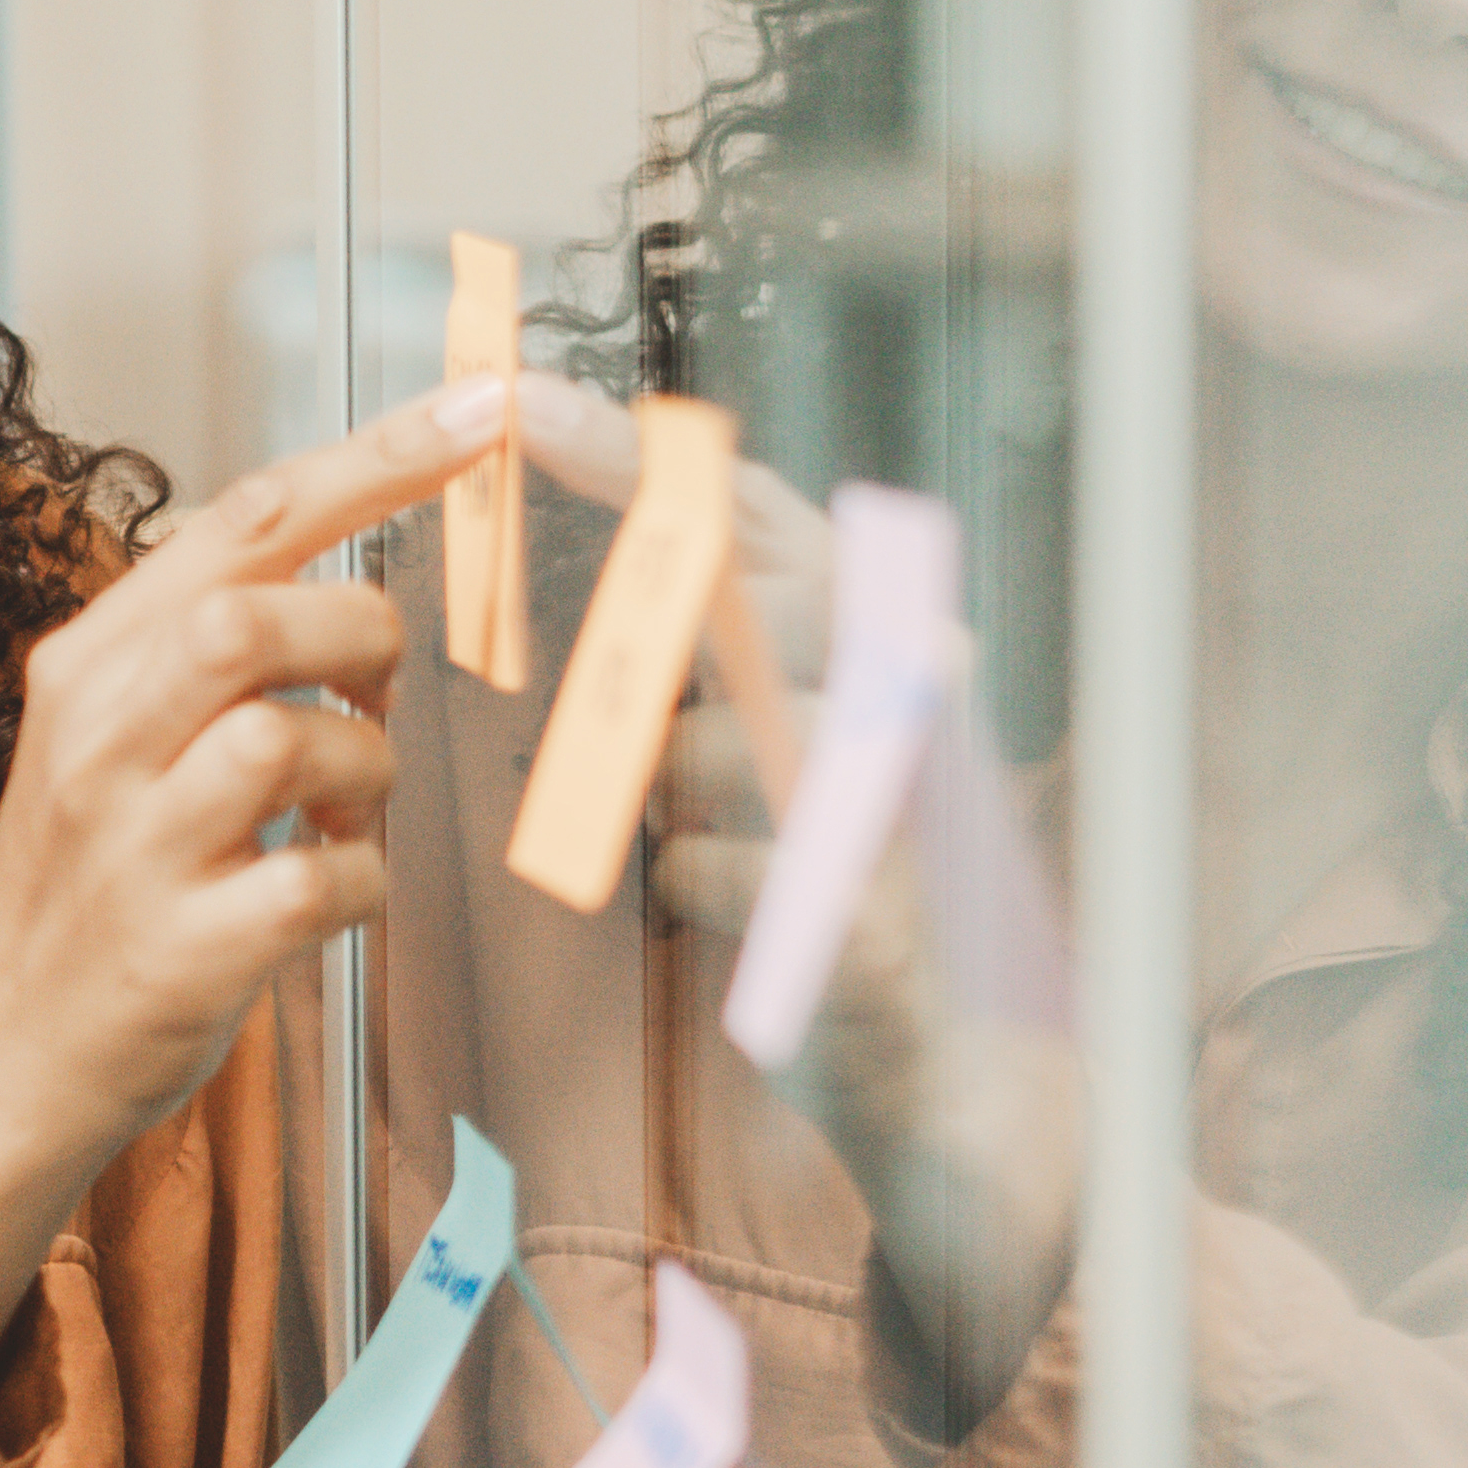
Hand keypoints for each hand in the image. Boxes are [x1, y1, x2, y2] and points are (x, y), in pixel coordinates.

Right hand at [0, 384, 502, 1384]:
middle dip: (360, 642)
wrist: (0, 1051)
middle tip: (370, 696)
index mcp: (89, 662)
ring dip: (364, 775)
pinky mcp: (182, 947)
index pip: (242, 519)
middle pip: (259, 617)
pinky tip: (330, 892)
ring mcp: (136, 844)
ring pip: (296, 740)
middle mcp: (100, 738)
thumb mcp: (114, 735)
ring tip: (339, 815)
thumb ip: (207, 646)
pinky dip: (364, 883)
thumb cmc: (88, 884)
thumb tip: (353, 572)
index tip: (481, 413)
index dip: (378, 457)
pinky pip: (328, 881)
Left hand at [524, 374, 1082, 1399]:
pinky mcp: (857, 914)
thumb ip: (702, 653)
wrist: (947, 1069)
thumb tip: (583, 558)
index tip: (519, 397)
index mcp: (873, 630)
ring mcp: (890, 799)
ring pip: (691, 744)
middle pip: (726, 604)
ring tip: (707, 839)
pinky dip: (690, 895)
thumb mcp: (773, 746)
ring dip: (661, 802)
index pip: (744, 505)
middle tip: (613, 696)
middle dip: (642, 647)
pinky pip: (701, 868)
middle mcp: (904, 689)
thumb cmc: (839, 890)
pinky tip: (733, 916)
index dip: (625, 449)